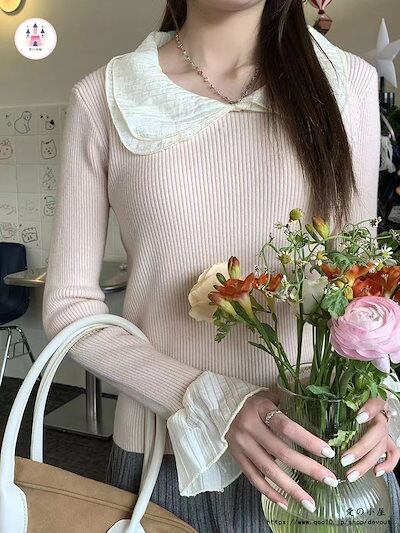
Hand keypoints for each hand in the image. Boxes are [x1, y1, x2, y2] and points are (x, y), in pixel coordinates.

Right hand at [225, 390, 338, 512]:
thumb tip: (318, 410)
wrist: (221, 406)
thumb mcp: (269, 396)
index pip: (286, 426)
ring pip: (269, 471)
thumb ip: (289, 403)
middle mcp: (249, 428)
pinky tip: (286, 503)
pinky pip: (254, 479)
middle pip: (281, 452)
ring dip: (291, 489)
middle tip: (330, 480)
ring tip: (310, 503)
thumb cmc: (252, 401)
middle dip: (308, 468)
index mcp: (260, 409)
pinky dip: (270, 492)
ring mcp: (242, 445)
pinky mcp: (237, 458)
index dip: (307, 440)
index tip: (328, 452)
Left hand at [340, 397, 399, 481]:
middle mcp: (381, 416)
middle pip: (377, 432)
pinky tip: (375, 472)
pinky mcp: (387, 441)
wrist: (365, 399)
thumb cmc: (349, 396)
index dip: (370, 410)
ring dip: (366, 462)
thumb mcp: (342, 391)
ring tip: (350, 474)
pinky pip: (393, 454)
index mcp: (373, 401)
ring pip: (381, 447)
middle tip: (344, 460)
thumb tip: (317, 393)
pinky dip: (388, 465)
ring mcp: (385, 430)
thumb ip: (335, 392)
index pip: (377, 402)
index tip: (358, 418)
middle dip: (361, 448)